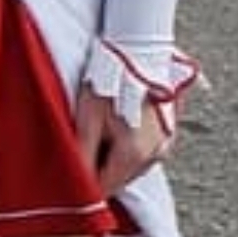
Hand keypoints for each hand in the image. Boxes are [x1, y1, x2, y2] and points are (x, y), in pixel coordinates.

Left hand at [75, 82, 174, 196]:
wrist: (140, 48)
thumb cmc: (112, 77)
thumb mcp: (88, 115)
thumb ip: (82, 153)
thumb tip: (74, 181)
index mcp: (133, 154)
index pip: (104, 188)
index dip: (84, 185)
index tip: (70, 173)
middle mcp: (154, 155)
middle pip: (118, 179)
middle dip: (98, 169)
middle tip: (83, 142)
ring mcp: (164, 146)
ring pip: (130, 167)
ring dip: (113, 157)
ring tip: (100, 127)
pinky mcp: (167, 135)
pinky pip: (143, 153)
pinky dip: (127, 147)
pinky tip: (117, 125)